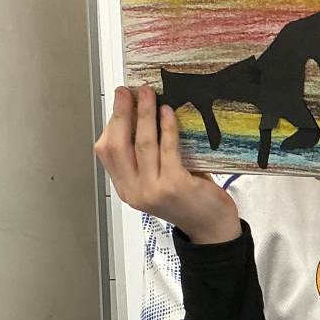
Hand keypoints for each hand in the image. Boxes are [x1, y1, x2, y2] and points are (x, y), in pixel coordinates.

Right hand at [94, 85, 240, 243]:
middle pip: (118, 145)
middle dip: (122, 113)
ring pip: (142, 144)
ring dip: (144, 114)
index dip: (111, 123)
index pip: (107, 152)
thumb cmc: (189, 199)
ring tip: (148, 94)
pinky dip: (166, 127)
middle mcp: (134, 191)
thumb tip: (142, 114)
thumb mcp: (158, 179)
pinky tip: (168, 112)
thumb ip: (147, 157)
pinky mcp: (174, 186)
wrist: (212, 228)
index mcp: (125, 189)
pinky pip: (167, 149)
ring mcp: (152, 190)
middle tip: (128, 91)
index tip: (119, 101)